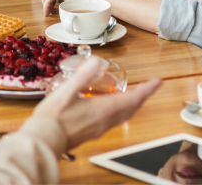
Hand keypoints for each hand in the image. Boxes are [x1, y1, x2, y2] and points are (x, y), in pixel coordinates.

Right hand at [32, 59, 161, 149]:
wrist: (44, 140)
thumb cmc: (53, 118)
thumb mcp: (66, 91)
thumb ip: (83, 75)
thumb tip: (96, 61)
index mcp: (103, 109)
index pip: (133, 99)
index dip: (147, 89)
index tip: (157, 81)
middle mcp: (105, 121)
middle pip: (132, 108)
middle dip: (143, 96)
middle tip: (150, 85)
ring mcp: (100, 128)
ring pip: (124, 115)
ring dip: (133, 104)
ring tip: (136, 94)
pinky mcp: (93, 132)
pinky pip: (114, 120)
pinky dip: (121, 110)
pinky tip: (113, 106)